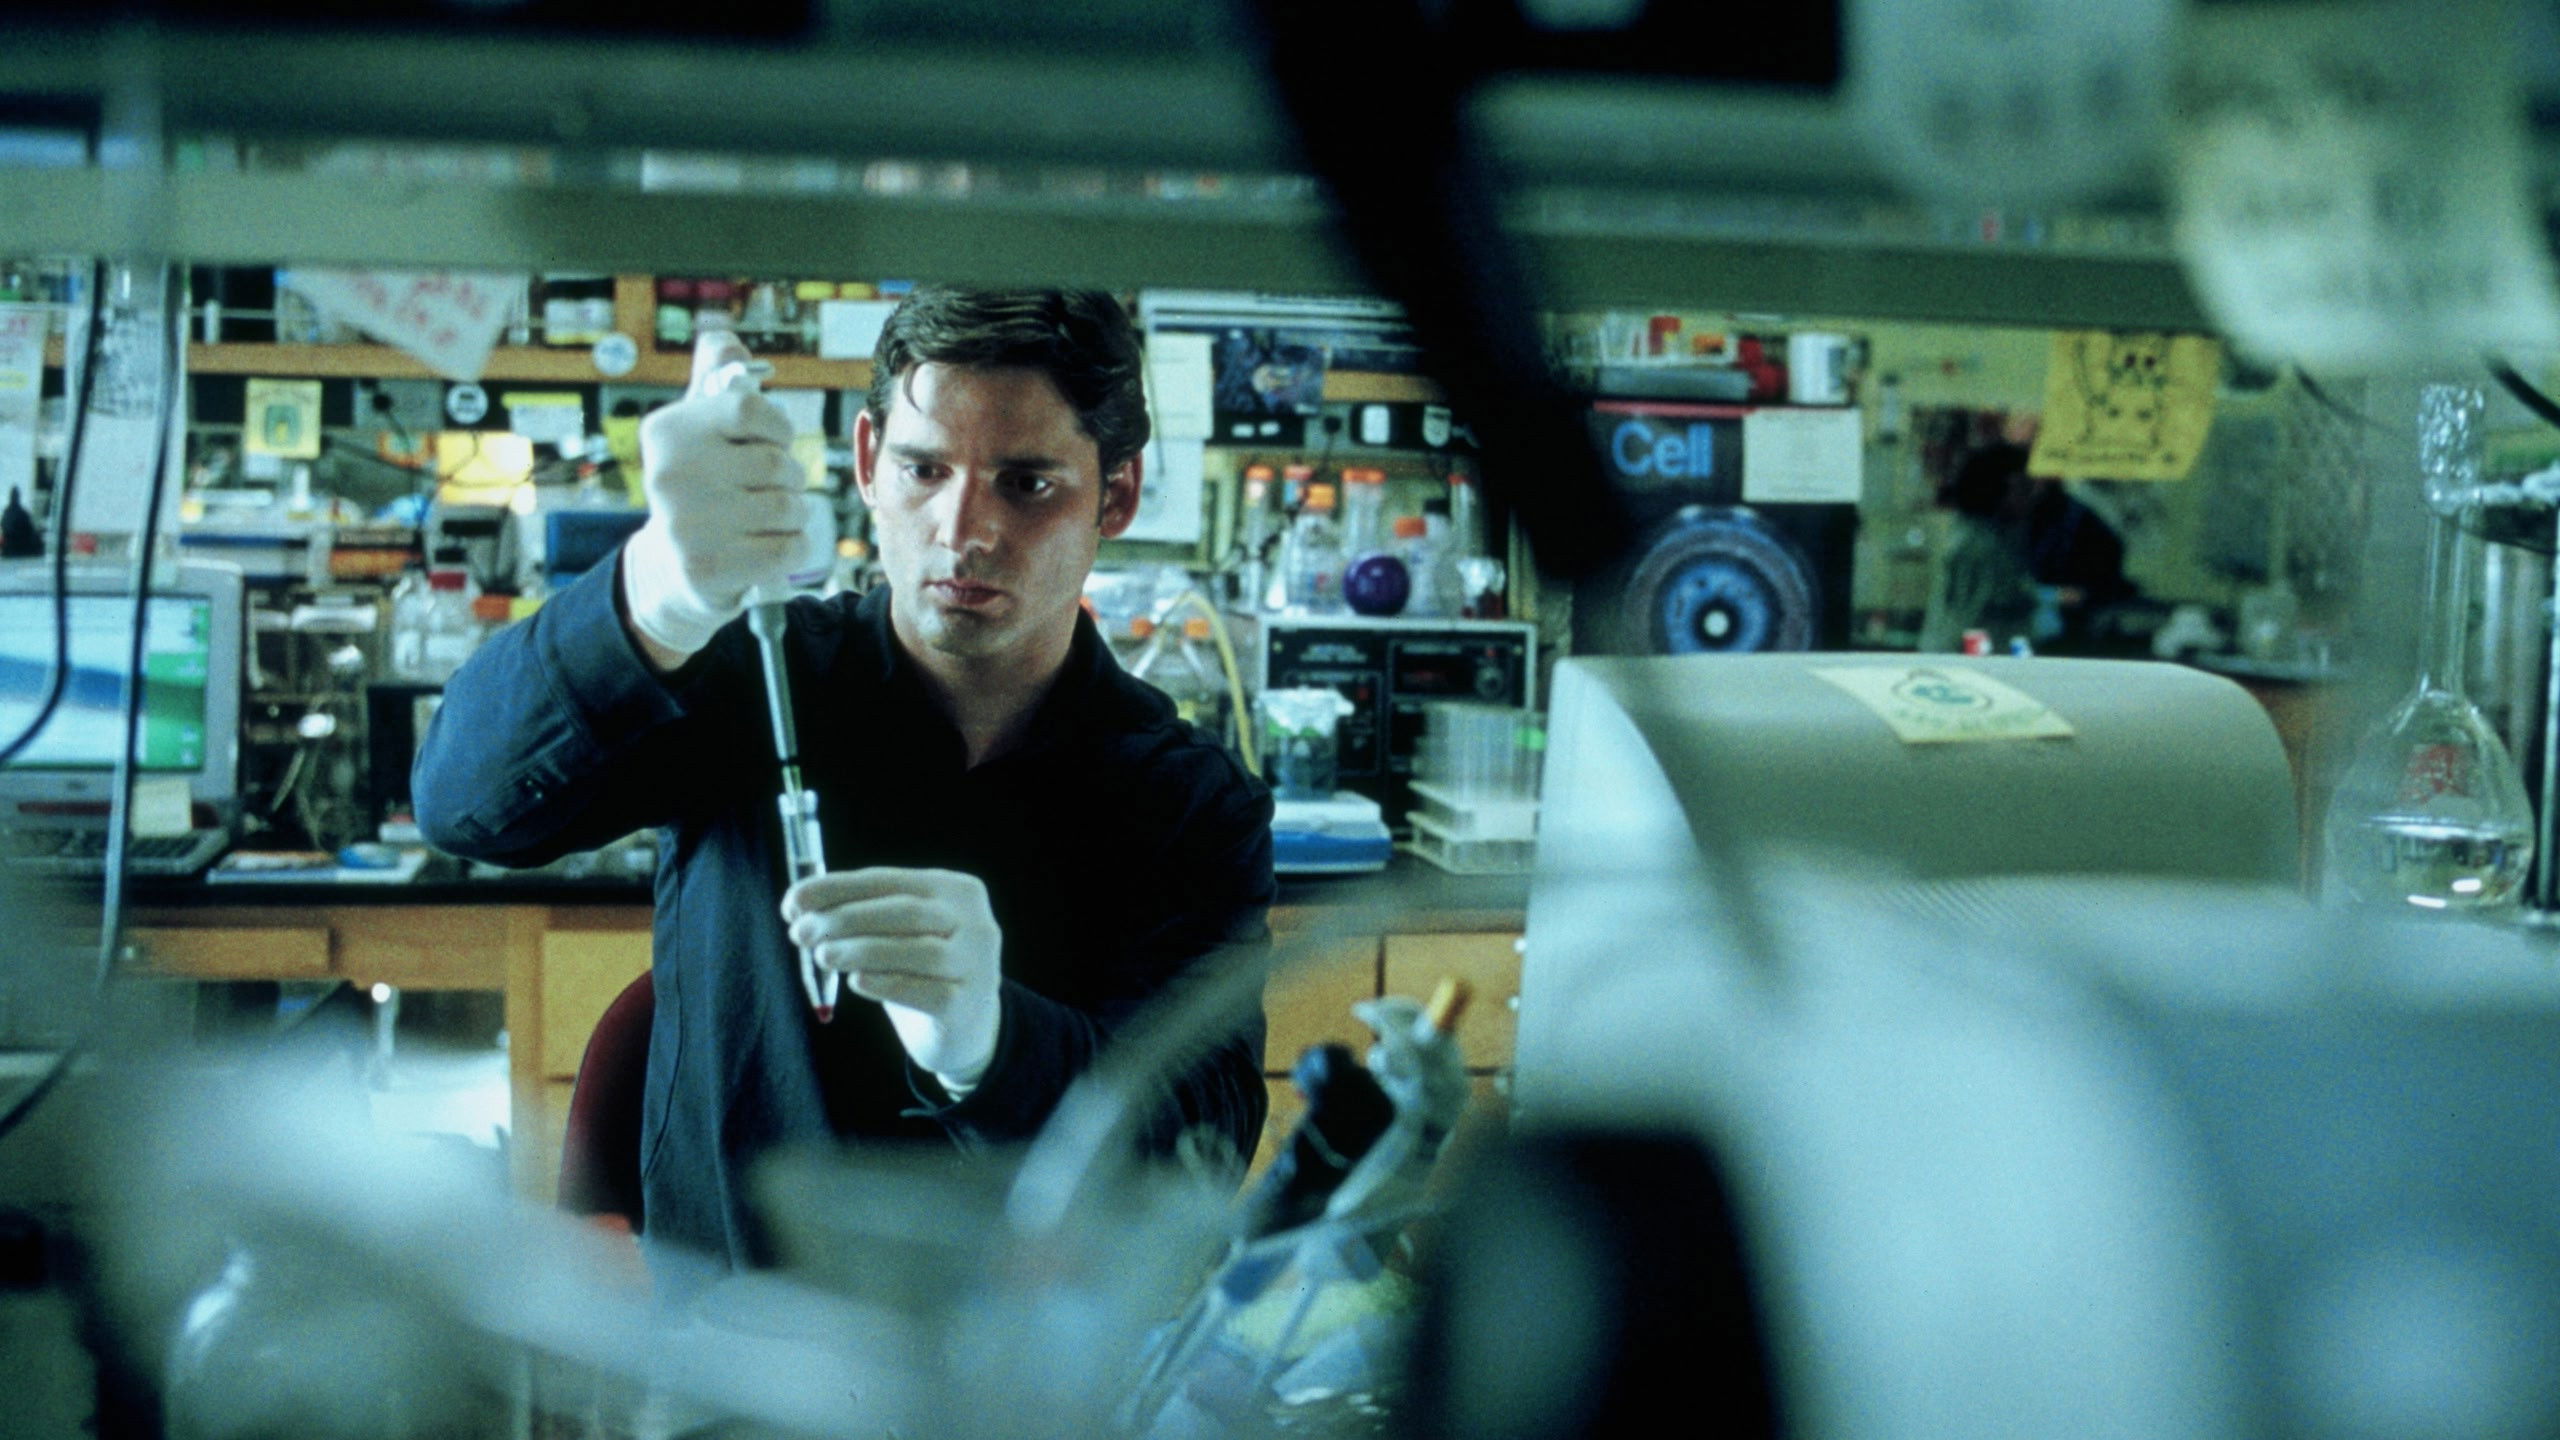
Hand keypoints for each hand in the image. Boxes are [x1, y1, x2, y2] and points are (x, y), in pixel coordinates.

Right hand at [620, 329, 810, 663]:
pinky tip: (768, 546)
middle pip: (777, 463)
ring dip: (794, 512)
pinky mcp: (709, 569)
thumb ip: (716, 379)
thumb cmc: (700, 484)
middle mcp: (669, 475)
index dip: (777, 426)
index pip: (749, 407)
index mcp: (666, 431)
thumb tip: (723, 341)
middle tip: (768, 488)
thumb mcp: (699, 426)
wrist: (673, 568)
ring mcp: (686, 526)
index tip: (771, 440)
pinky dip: (795, 546)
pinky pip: (792, 547)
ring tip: (766, 517)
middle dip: (789, 476)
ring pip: (790, 506)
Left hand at [783, 867, 1003, 1090]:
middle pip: (904, 912)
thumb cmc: (919, 970)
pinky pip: (920, 991)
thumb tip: (799, 907)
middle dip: (844, 919)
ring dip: (859, 951)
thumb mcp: (898, 933)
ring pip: (914, 951)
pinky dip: (882, 983)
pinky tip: (857, 982)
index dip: (838, 888)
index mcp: (956, 890)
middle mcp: (976, 922)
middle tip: (802, 933)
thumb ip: (860, 914)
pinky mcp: (966, 1005)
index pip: (890, 880)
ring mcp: (977, 965)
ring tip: (823, 956)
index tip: (793, 901)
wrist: (966, 1028)